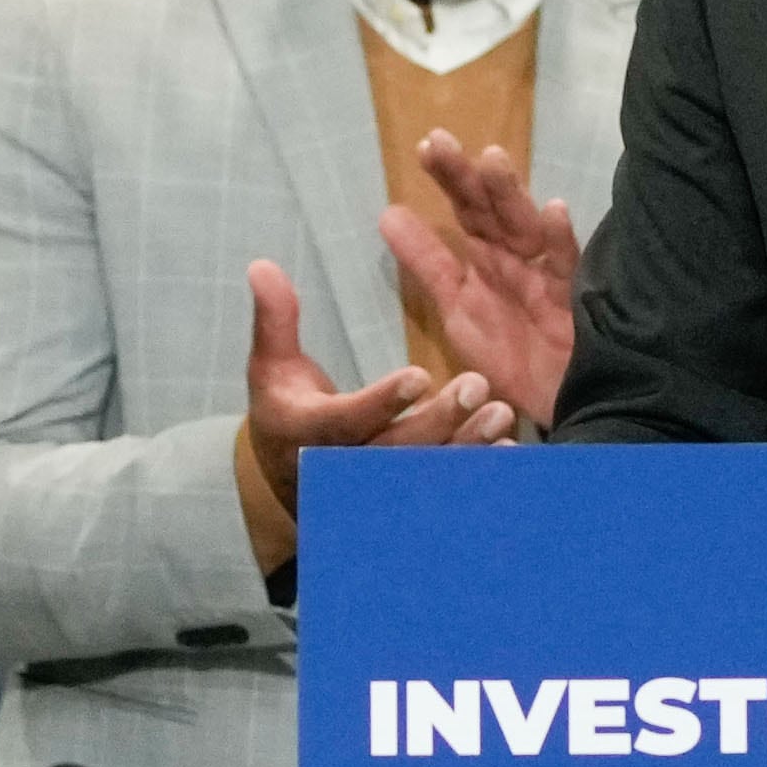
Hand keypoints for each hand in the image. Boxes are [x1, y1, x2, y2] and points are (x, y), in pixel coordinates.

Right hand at [245, 260, 511, 515]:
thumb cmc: (286, 408)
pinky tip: (504, 449)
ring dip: (465, 447)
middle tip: (475, 385)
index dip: (382, 403)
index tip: (420, 375)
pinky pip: (441, 493)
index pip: (345, 421)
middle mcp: (338, 470)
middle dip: (437, 422)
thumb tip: (262, 264)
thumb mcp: (271, 365)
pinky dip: (473, 474)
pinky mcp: (397, 501)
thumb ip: (275, 319)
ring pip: (423, 476)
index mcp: (305, 433)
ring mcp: (370, 492)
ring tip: (499, 413)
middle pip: (392, 453)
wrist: (288, 478)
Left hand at [379, 129, 578, 428]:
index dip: (448, 178)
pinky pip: (566, 266)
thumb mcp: (458, 306)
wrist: (558, 403)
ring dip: (509, 195)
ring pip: (524, 228)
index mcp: (488, 256)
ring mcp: (545, 276)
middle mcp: (516, 257)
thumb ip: (427, 263)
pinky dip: (560, 240)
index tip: (424, 146)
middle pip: (490, 209)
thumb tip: (387, 214)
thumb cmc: (512, 352)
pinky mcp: (572, 301)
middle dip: (466, 177)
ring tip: (491, 159)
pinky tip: (555, 210)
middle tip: (439, 142)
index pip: (466, 208)